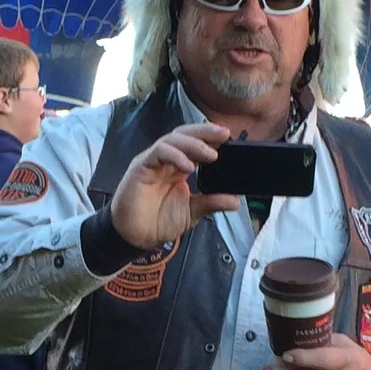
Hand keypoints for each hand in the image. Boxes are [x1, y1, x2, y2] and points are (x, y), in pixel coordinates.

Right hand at [107, 124, 238, 247]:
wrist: (134, 237)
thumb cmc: (157, 221)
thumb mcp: (192, 212)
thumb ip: (211, 203)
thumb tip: (235, 201)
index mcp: (178, 167)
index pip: (194, 143)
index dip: (210, 138)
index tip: (229, 138)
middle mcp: (165, 160)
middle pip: (184, 135)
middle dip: (205, 132)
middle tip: (224, 135)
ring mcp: (152, 162)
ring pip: (172, 140)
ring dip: (193, 144)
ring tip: (211, 154)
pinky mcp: (140, 168)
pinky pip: (157, 153)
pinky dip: (174, 156)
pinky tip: (188, 166)